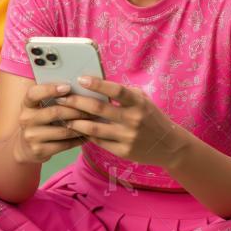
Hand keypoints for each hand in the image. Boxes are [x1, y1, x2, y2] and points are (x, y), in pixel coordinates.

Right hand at [13, 82, 99, 163]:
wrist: (26, 146)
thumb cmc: (41, 120)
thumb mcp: (40, 107)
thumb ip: (54, 97)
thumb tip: (79, 87)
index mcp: (26, 104)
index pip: (34, 93)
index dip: (50, 89)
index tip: (68, 87)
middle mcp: (26, 119)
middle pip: (55, 112)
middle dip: (76, 110)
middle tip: (92, 109)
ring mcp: (31, 136)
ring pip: (63, 130)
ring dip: (80, 126)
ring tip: (93, 122)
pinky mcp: (39, 150)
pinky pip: (64, 145)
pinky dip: (78, 140)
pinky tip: (87, 135)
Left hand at [55, 76, 188, 168]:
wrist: (169, 145)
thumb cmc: (152, 118)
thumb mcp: (144, 100)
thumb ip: (125, 93)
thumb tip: (98, 84)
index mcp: (139, 103)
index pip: (116, 91)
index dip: (98, 84)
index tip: (81, 79)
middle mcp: (133, 120)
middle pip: (99, 109)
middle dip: (77, 102)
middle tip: (61, 98)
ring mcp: (127, 137)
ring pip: (94, 129)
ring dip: (75, 122)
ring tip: (63, 116)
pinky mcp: (123, 151)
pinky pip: (99, 142)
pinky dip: (85, 135)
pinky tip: (76, 129)